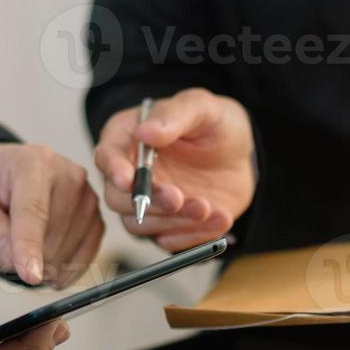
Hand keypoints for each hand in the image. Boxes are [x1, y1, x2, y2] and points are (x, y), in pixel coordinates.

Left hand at [0, 143, 103, 287]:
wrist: (3, 175)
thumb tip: (13, 261)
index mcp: (33, 163)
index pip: (33, 212)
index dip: (30, 247)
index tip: (30, 276)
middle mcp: (69, 176)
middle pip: (49, 240)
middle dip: (21, 256)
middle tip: (3, 238)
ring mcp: (87, 199)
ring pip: (64, 256)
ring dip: (38, 262)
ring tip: (22, 239)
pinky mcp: (97, 220)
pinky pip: (81, 262)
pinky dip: (59, 271)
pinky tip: (43, 260)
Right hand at [94, 88, 254, 250]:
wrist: (242, 154)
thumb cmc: (215, 124)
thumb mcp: (201, 108)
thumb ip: (174, 115)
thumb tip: (145, 132)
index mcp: (128, 138)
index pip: (107, 156)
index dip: (114, 170)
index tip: (129, 180)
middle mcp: (131, 174)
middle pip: (118, 199)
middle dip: (148, 203)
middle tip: (178, 198)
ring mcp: (148, 203)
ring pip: (141, 225)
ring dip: (173, 221)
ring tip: (207, 207)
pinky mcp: (168, 225)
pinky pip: (170, 241)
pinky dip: (193, 236)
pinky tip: (220, 219)